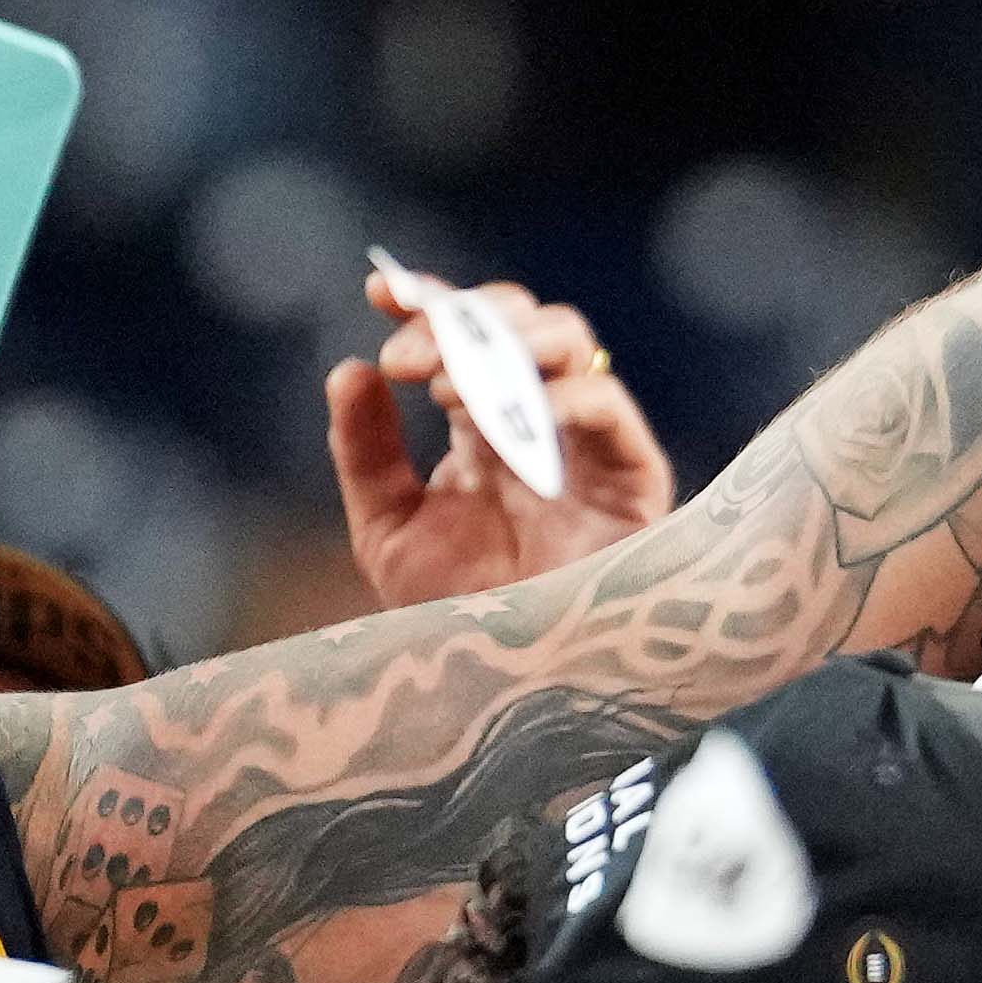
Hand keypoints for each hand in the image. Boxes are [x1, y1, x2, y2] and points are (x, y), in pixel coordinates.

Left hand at [323, 266, 674, 608]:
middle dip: (459, 321)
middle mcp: (538, 420)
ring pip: (569, 340)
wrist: (513, 691)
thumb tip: (349, 369)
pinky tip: (507, 420)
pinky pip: (609, 406)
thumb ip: (367, 453)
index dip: (427, 300)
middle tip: (407, 360)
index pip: (463, 334)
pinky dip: (558, 395)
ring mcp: (586, 443)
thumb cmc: (459, 618)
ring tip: (448, 388)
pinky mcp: (632, 478)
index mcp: (483, 423)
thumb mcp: (389, 531)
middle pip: (518, 320)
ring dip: (505, 344)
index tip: (379, 291)